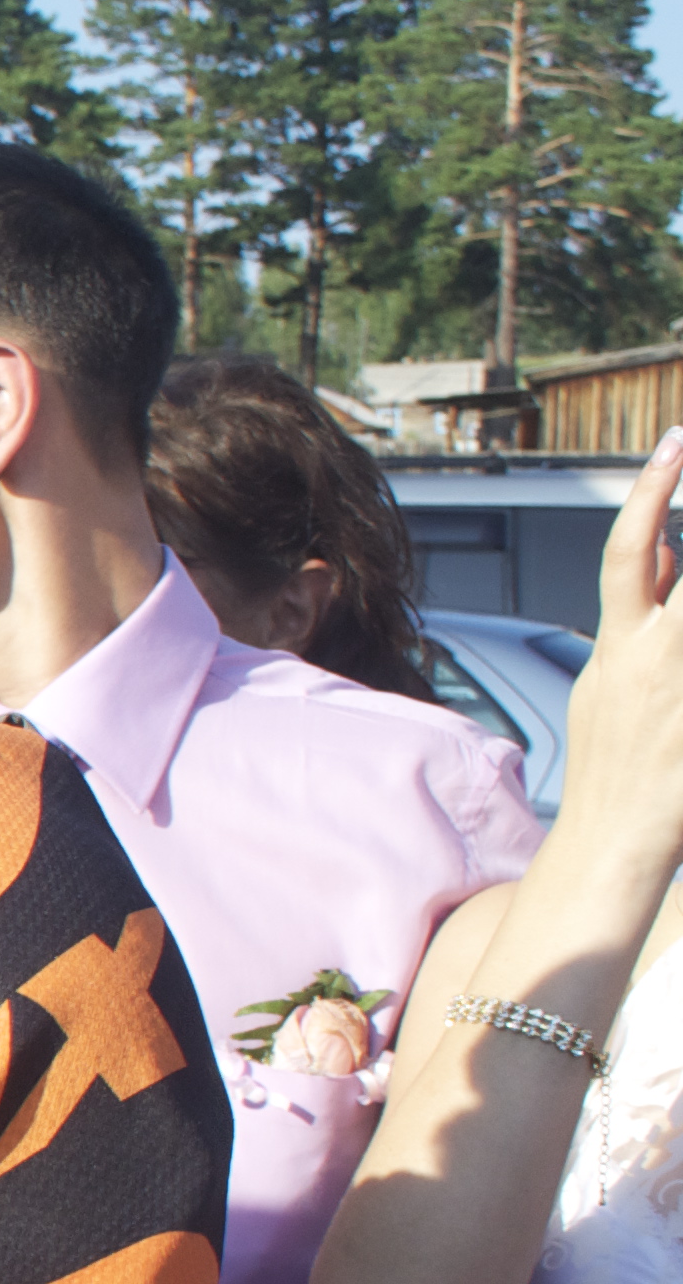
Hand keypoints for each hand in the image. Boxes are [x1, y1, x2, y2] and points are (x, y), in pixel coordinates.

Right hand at [546, 429, 682, 891]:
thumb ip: (641, 611)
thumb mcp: (608, 677)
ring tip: (680, 553)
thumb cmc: (615, 764)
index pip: (630, 551)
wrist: (619, 840)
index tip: (675, 443)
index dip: (650, 493)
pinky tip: (679, 684)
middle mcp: (662, 657)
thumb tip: (671, 549)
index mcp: (625, 645)